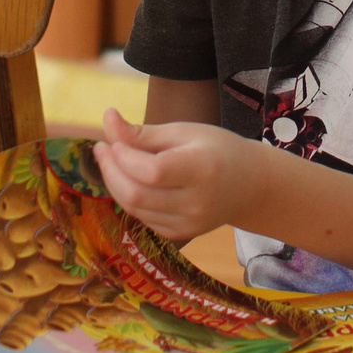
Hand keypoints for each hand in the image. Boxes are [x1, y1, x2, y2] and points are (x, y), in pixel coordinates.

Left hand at [92, 107, 258, 242]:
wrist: (250, 185)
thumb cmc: (217, 149)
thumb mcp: (186, 132)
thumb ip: (144, 133)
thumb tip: (107, 118)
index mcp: (202, 170)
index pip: (152, 171)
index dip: (124, 157)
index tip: (113, 139)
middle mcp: (196, 203)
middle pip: (136, 194)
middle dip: (110, 171)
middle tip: (102, 148)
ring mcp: (188, 224)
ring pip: (134, 208)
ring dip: (115, 183)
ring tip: (112, 160)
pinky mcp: (180, 234)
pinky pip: (142, 218)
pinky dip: (129, 198)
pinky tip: (130, 179)